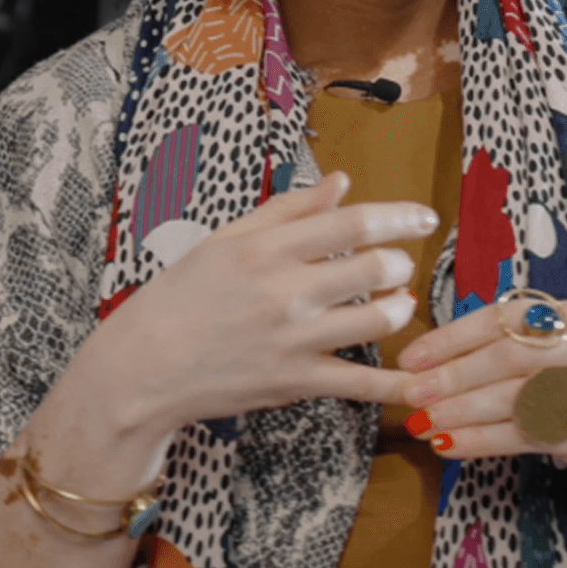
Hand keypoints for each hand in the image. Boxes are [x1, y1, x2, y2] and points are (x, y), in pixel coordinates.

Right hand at [74, 173, 426, 441]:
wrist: (142, 368)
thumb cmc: (179, 298)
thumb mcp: (225, 240)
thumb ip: (289, 210)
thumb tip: (342, 183)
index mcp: (267, 250)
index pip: (351, 222)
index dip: (399, 216)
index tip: (423, 217)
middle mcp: (286, 293)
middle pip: (376, 268)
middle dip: (401, 262)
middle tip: (399, 264)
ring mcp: (294, 340)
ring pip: (379, 320)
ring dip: (400, 308)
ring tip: (396, 303)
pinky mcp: (296, 382)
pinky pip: (361, 384)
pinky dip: (398, 385)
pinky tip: (422, 379)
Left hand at [398, 293, 566, 499]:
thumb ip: (520, 351)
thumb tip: (435, 360)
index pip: (505, 319)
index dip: (453, 337)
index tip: (412, 357)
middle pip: (505, 356)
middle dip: (449, 375)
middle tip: (408, 391)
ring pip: (511, 396)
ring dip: (458, 411)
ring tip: (421, 422)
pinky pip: (523, 433)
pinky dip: (480, 440)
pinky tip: (450, 446)